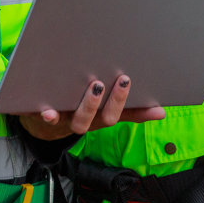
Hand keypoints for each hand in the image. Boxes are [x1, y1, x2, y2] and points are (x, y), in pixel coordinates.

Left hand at [16, 77, 165, 139]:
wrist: (43, 120)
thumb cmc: (79, 110)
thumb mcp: (105, 110)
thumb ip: (130, 111)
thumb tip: (161, 112)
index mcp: (101, 118)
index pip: (121, 114)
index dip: (128, 101)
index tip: (131, 80)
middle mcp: (86, 121)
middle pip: (104, 119)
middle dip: (114, 101)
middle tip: (121, 80)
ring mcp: (67, 121)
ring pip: (80, 122)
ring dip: (88, 106)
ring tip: (95, 86)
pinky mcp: (46, 119)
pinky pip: (48, 120)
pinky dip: (49, 116)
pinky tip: (49, 111)